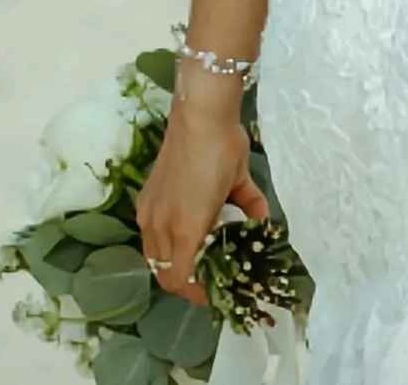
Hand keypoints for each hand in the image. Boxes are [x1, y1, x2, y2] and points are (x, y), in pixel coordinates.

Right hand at [136, 108, 269, 306]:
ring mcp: (149, 212)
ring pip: (154, 257)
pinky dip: (162, 244)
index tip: (215, 292)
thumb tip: (263, 224)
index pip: (182, 279)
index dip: (198, 293)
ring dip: (171, 264)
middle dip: (185, 283)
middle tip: (207, 280)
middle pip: (165, 274)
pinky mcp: (144, 199)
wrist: (198, 114)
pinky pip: (148, 236)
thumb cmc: (224, 148)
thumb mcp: (243, 182)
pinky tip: (180, 234)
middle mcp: (161, 226)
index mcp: (186, 229)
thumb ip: (252, 208)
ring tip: (193, 260)